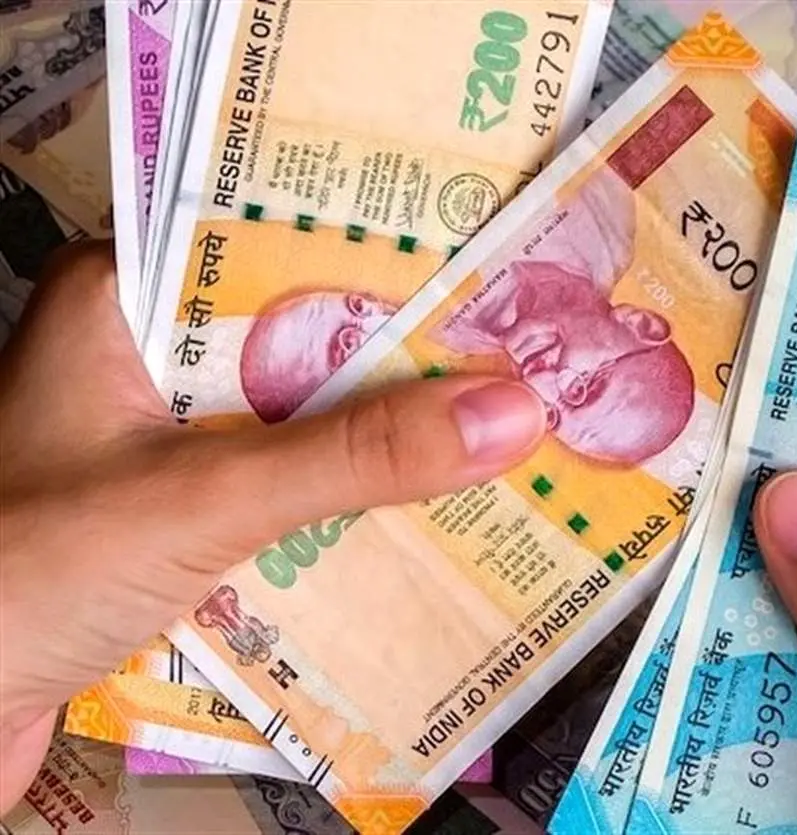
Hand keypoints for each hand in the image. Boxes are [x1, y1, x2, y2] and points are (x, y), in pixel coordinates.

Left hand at [0, 243, 546, 810]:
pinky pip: (280, 495)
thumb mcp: (202, 498)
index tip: (492, 270)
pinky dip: (342, 507)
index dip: (389, 258)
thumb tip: (509, 413)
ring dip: (378, 443)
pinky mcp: (171, 521)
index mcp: (125, 301)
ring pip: (296, 424)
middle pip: (300, 343)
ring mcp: (157, 446)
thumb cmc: (20, 575)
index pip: (280, 246)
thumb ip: (353, 457)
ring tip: (500, 434)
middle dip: (403, 364)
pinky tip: (422, 516)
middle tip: (523, 359)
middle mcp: (144, 361)